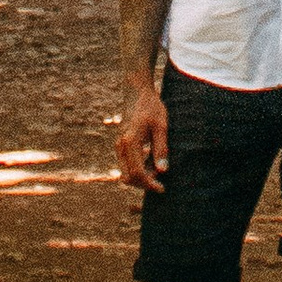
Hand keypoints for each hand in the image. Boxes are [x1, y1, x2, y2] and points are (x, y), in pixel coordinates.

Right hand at [116, 77, 168, 194]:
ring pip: (126, 173)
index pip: (137, 172)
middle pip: (129, 177)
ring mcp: (119, 146)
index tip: (162, 188)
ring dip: (141, 177)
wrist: (137, 93)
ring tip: (157, 168)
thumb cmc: (151, 107)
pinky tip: (150, 162)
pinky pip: (126, 166)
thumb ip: (161, 148)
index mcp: (130, 141)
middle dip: (144, 183)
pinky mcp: (121, 146)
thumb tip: (162, 171)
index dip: (149, 184)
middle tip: (161, 177)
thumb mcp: (161, 126)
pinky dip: (137, 170)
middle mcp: (121, 146)